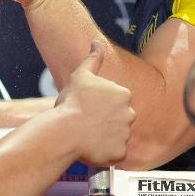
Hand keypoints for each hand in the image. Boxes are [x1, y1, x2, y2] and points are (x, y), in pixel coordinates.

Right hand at [55, 42, 134, 166]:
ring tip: (87, 134)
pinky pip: (115, 153)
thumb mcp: (81, 74)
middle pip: (120, 117)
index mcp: (124, 94)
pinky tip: (91, 147)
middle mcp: (130, 113)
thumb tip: (96, 42)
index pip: (117, 100)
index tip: (89, 107)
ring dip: (106, 136)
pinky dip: (105, 152)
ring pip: (117, 135)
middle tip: (88, 122)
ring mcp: (126, 134)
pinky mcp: (120, 153)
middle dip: (107, 120)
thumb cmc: (71, 102)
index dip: (102, 104)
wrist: (64, 131)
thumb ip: (93, 58)